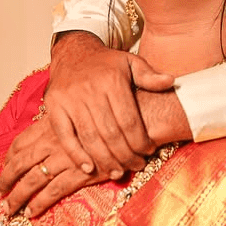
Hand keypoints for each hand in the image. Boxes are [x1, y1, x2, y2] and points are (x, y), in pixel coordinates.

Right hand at [0, 34, 173, 206]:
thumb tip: (170, 81)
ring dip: (105, 160)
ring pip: (90, 138)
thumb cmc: (106, 63)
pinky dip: (76, 155)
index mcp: (112, 81)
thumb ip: (150, 75)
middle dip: (126, 155)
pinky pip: (65, 136)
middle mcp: (90, 90)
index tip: (149, 151)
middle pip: (110, 133)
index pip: (129, 120)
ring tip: (117, 172)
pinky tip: (89, 168)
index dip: (140, 140)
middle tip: (136, 166)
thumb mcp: (130, 62)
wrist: (73, 52)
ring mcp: (70, 100)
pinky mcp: (54, 107)